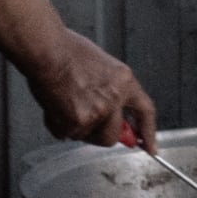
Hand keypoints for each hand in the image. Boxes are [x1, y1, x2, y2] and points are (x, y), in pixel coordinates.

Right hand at [26, 32, 156, 146]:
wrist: (47, 50)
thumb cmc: (67, 51)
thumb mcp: (101, 66)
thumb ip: (111, 90)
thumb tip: (113, 112)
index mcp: (124, 82)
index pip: (145, 112)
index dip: (148, 132)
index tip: (149, 147)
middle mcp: (114, 99)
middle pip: (112, 135)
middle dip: (98, 135)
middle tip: (85, 125)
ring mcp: (97, 112)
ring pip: (87, 136)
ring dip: (75, 128)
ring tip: (64, 104)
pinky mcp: (77, 121)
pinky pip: (66, 134)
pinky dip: (57, 125)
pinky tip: (53, 106)